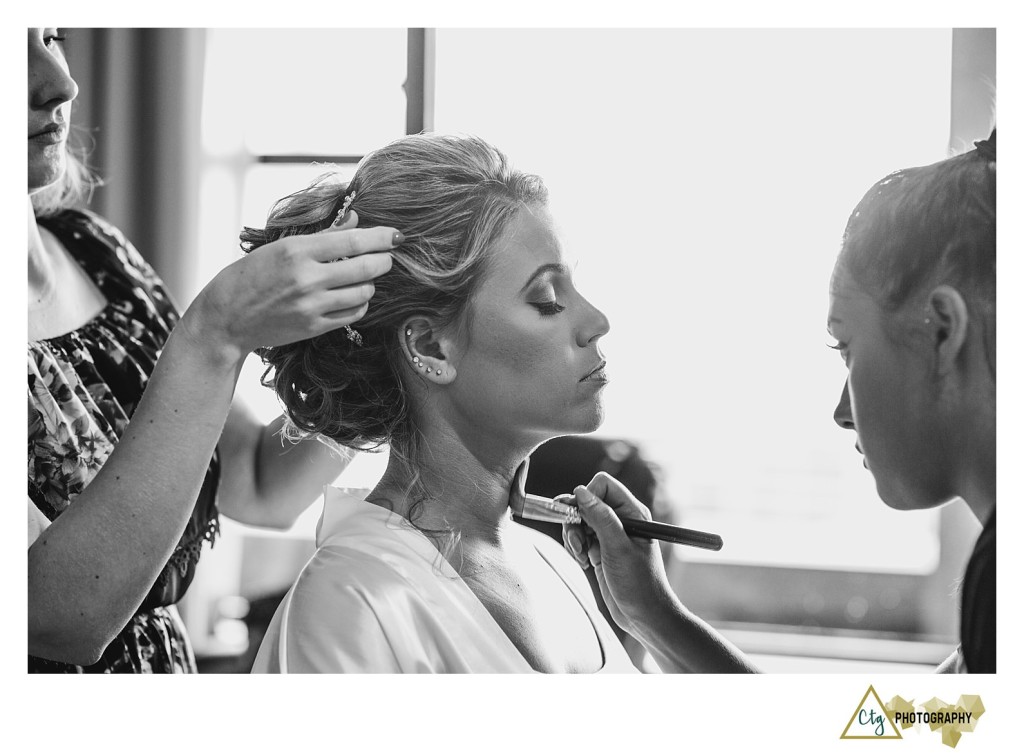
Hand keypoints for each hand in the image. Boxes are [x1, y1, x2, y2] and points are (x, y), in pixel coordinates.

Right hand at [180, 211, 399, 365]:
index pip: (353, 241)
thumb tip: (356, 221)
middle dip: (384, 261)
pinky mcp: (314, 327)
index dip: (381, 238)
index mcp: (297, 250)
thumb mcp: (281, 246)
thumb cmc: (251, 275)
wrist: (227, 317)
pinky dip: (360, 303)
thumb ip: (322, 235)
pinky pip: (353, 314)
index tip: (396, 235)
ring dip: (371, 283)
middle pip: (366, 267)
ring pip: (364, 292)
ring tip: (365, 276)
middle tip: (387, 257)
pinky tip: (354, 296)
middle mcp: (307, 278)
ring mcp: (311, 305)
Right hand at [563, 472, 675, 632]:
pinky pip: (579, 536)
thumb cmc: (640, 584)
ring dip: (573, 535)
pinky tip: (584, 561)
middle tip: (578, 542)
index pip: (603, 485)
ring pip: (579, 519)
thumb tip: (581, 492)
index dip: (588, 497)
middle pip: (586, 501)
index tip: (580, 518)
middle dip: (575, 519)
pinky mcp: (600, 549)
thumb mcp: (618, 548)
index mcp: (633, 512)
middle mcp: (621, 519)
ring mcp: (609, 535)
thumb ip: (600, 517)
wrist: (643, 615)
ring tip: (582, 555)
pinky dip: (576, 547)